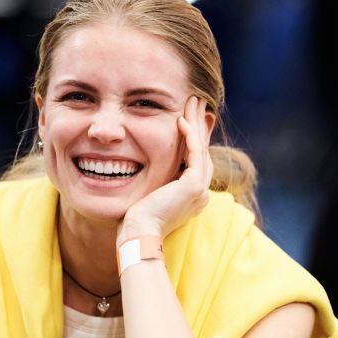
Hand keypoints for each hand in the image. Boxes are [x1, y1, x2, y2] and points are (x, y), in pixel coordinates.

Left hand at [118, 96, 213, 241]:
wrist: (139, 235)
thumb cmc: (135, 221)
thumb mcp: (147, 196)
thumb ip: (152, 182)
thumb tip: (141, 167)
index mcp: (191, 197)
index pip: (196, 160)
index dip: (194, 137)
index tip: (188, 117)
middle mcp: (200, 193)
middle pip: (203, 151)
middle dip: (199, 124)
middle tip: (197, 102)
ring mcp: (200, 190)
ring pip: (201, 148)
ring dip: (196, 123)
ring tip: (193, 102)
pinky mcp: (194, 186)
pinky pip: (195, 153)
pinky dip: (189, 135)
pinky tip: (181, 120)